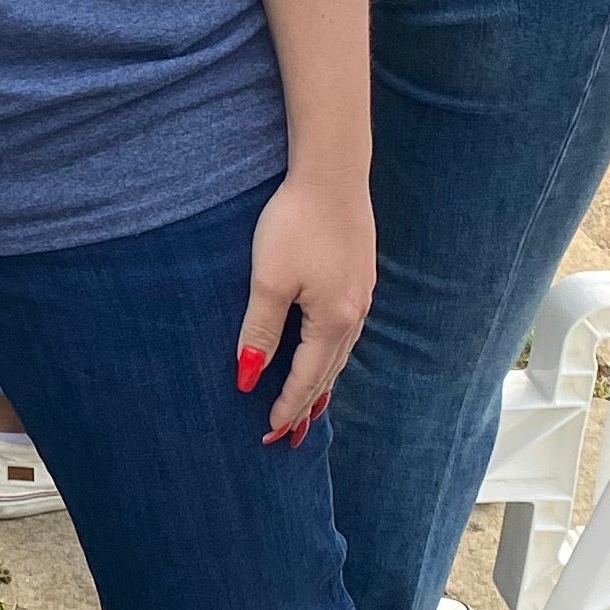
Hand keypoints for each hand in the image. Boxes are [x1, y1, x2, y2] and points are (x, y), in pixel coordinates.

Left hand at [235, 166, 374, 443]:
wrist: (332, 173)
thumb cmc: (296, 223)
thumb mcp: (269, 280)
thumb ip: (260, 330)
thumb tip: (249, 376)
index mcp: (332, 321)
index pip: (308, 378)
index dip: (288, 406)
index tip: (271, 433)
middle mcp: (353, 315)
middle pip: (329, 373)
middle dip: (307, 405)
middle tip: (289, 436)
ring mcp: (360, 295)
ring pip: (340, 353)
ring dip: (322, 382)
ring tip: (310, 407)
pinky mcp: (358, 276)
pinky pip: (344, 331)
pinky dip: (331, 354)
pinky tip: (326, 352)